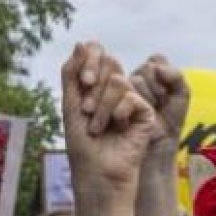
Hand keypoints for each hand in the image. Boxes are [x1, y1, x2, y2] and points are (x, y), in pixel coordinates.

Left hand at [61, 41, 158, 191]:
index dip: (90, 61)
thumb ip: (73, 73)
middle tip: (86, 111)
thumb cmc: (82, 145)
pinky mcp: (146, 114)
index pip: (97, 55)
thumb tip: (82, 42)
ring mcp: (132, 101)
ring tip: (97, 127)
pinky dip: (118, 113)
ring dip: (102, 106)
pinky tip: (117, 128)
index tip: (84, 83)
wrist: (97, 173)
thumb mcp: (70, 105)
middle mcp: (116, 91)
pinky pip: (132, 97)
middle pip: (109, 64)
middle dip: (93, 87)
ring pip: (119, 81)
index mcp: (97, 86)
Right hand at [130, 55, 190, 157]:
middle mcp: (136, 77)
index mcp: (152, 73)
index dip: (163, 76)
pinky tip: (134, 117)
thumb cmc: (169, 122)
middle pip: (146, 69)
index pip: (156, 60)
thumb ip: (175, 76)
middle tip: (157, 106)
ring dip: (146, 98)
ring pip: (136, 79)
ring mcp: (123, 87)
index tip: (166, 96)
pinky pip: (124, 91)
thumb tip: (156, 67)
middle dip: (156, 89)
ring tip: (148, 112)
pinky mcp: (113, 98)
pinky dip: (133, 104)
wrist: (156, 145)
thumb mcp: (181, 96)